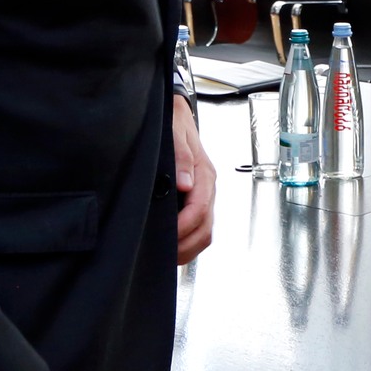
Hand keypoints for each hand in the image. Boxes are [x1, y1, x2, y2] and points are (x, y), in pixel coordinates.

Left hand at [171, 93, 214, 264]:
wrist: (176, 114)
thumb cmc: (174, 122)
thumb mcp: (174, 131)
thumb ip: (180, 155)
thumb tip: (185, 183)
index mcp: (204, 173)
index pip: (199, 210)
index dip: (182, 228)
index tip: (164, 238)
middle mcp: (207, 186)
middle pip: (206, 228)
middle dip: (186, 246)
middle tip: (163, 256)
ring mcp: (204, 194)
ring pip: (205, 231)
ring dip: (188, 247)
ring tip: (166, 255)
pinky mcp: (197, 198)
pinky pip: (199, 226)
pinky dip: (188, 241)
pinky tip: (172, 244)